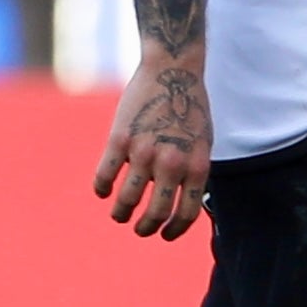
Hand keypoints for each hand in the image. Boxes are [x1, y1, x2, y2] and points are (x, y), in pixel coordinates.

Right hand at [96, 58, 215, 238]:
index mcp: (197, 165)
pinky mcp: (119, 140)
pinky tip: (103, 192)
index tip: (164, 235)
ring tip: (120, 215)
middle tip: (140, 229)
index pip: (186, 213)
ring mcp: (144, 152)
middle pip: (156, 213)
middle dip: (146, 228)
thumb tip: (181, 205)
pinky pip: (105, 176)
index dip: (174, 230)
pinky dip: (102, 189)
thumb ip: (193, 172)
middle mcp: (171, 162)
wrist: (172, 71)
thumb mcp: (204, 142)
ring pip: (127, 199)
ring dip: (121, 213)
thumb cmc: (191, 108)